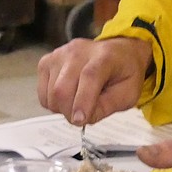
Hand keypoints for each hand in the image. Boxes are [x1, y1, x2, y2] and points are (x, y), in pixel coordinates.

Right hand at [36, 37, 151, 124]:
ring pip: (51, 94)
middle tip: (84, 117)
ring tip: (79, 101)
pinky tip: (69, 95)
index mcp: (105, 56)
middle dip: (71, 112)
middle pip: (63, 88)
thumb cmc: (124, 72)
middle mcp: (79, 51)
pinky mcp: (46, 62)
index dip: (82, 101)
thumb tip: (84, 118)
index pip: (89, 76)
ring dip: (63, 108)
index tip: (80, 121)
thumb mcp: (128, 93)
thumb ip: (108, 106)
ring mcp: (60, 54)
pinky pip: (43, 94)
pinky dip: (54, 103)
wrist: (117, 53)